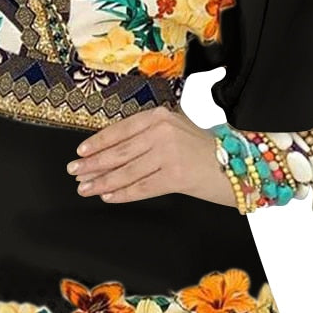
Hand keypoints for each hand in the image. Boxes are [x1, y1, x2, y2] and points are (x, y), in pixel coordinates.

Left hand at [67, 105, 236, 206]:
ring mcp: (169, 153)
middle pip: (119, 151)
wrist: (237, 167)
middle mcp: (163, 131)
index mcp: (160, 116)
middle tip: (75, 172)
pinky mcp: (175, 176)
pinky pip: (141, 187)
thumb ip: (148, 135)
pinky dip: (122, 193)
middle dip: (94, 164)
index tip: (81, 151)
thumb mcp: (176, 129)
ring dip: (102, 181)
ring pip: (126, 171)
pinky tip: (108, 196)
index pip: (121, 130)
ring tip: (85, 187)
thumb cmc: (205, 150)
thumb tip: (111, 152)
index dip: (98, 142)